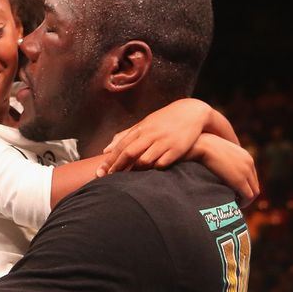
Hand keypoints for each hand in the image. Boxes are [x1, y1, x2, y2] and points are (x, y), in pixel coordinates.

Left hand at [97, 98, 212, 174]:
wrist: (191, 113)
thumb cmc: (164, 121)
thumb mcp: (144, 124)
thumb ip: (125, 136)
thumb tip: (105, 150)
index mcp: (141, 128)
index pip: (121, 146)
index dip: (110, 160)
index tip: (100, 172)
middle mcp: (151, 134)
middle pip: (129, 153)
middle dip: (118, 167)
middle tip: (109, 178)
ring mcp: (164, 141)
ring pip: (145, 160)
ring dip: (135, 170)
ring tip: (129, 177)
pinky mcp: (176, 149)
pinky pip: (162, 164)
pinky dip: (153, 169)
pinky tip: (149, 173)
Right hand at [188, 135, 260, 206]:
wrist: (200, 144)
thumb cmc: (201, 146)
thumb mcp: (215, 151)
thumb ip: (220, 159)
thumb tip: (214, 167)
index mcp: (245, 155)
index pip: (251, 176)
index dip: (244, 187)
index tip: (234, 194)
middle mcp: (249, 162)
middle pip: (254, 185)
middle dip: (245, 196)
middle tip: (234, 203)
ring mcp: (246, 171)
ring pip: (253, 193)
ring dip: (244, 201)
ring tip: (232, 206)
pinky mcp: (240, 180)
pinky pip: (248, 196)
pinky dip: (242, 203)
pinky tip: (231, 204)